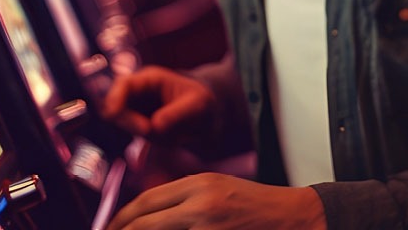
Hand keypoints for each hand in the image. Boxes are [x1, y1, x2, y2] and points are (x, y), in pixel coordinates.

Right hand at [101, 66, 218, 144]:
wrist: (208, 114)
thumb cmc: (202, 101)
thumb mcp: (197, 105)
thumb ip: (177, 114)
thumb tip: (154, 126)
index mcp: (150, 79)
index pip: (123, 84)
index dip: (113, 98)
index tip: (113, 115)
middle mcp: (139, 93)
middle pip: (115, 107)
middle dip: (130, 122)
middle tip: (150, 131)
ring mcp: (137, 110)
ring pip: (127, 126)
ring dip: (148, 135)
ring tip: (175, 133)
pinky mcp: (140, 126)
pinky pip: (139, 138)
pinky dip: (154, 141)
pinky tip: (173, 137)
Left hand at [108, 175, 324, 229]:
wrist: (298, 217)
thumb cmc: (260, 207)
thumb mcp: (220, 190)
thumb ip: (187, 200)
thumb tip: (149, 215)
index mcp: (200, 183)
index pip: (147, 202)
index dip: (122, 219)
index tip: (109, 229)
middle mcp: (201, 201)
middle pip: (144, 220)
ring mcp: (208, 224)